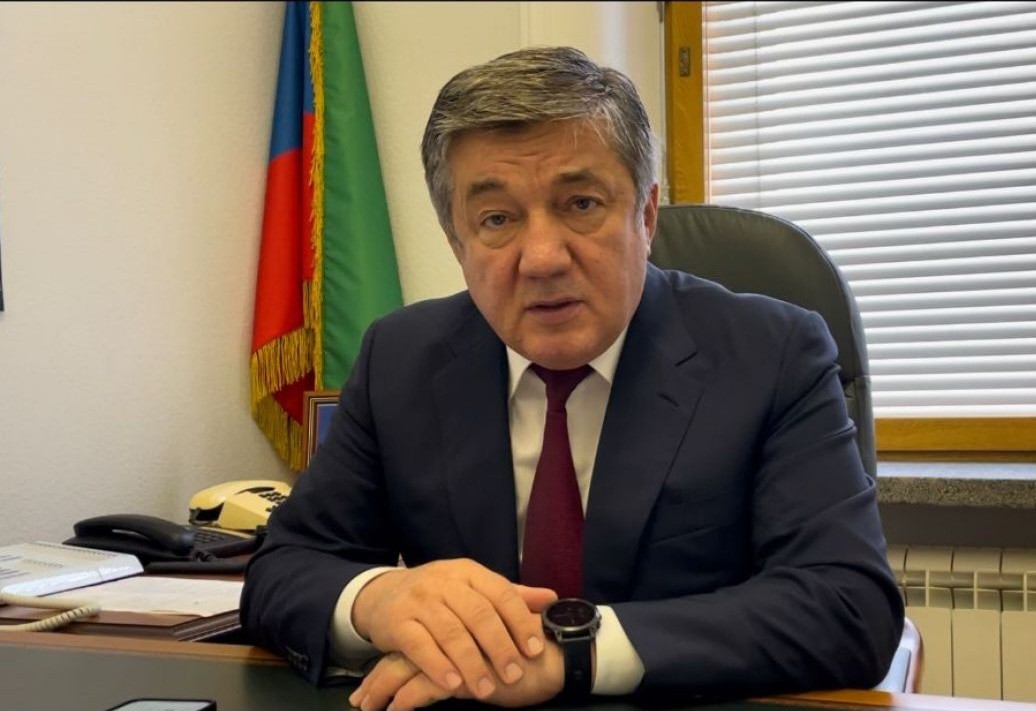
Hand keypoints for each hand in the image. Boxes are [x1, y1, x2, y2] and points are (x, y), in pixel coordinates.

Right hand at [350, 559, 556, 699]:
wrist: (383, 594)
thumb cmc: (438, 595)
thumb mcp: (472, 588)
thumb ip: (510, 595)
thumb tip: (551, 598)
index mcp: (468, 572)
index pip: (500, 593)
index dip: (520, 621)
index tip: (535, 649)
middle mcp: (444, 582)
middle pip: (478, 614)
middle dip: (499, 646)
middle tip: (515, 674)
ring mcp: (419, 601)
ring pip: (451, 632)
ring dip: (471, 663)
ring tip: (486, 689)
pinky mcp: (397, 622)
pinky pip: (420, 646)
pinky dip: (438, 666)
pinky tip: (453, 685)